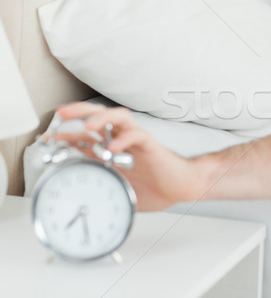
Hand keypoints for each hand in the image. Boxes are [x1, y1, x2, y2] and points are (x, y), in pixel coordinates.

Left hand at [56, 102, 202, 210]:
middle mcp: (123, 140)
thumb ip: (102, 185)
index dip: (68, 132)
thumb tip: (81, 197)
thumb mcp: (119, 187)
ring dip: (102, 118)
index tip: (50, 137)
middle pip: (100, 115)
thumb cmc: (155, 186)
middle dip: (80, 112)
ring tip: (89, 126)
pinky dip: (125, 139)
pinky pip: (138, 135)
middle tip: (63, 115)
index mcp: (113, 149)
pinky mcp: (151, 145)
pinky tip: (115, 146)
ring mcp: (137, 140)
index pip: (87, 134)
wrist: (181, 186)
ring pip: (119, 116)